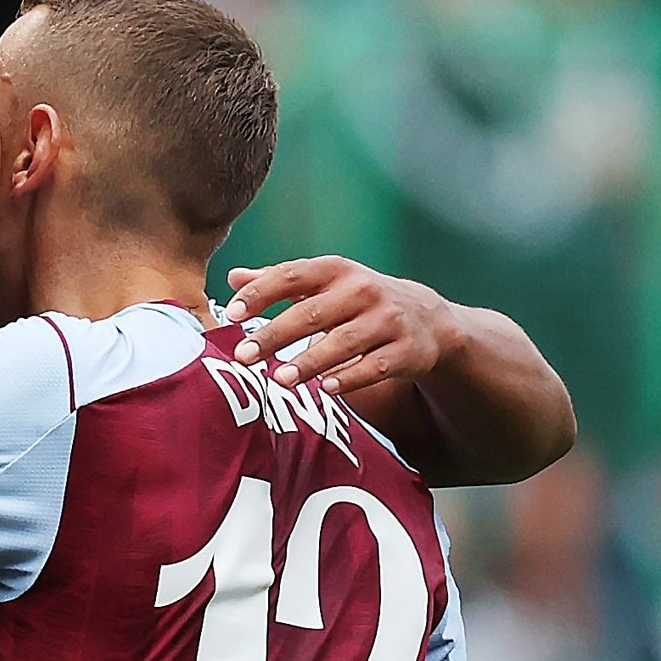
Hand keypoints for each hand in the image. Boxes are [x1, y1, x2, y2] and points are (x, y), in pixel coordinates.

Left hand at [225, 257, 464, 394]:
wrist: (428, 320)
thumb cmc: (359, 301)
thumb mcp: (325, 284)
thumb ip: (280, 281)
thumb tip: (233, 276)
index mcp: (336, 271)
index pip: (292, 276)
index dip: (260, 293)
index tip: (232, 313)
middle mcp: (362, 291)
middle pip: (312, 313)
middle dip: (275, 335)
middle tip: (243, 356)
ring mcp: (387, 320)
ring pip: (343, 342)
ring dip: (310, 361)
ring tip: (279, 379)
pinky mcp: (406, 350)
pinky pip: (375, 366)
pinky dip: (351, 378)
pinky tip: (327, 389)